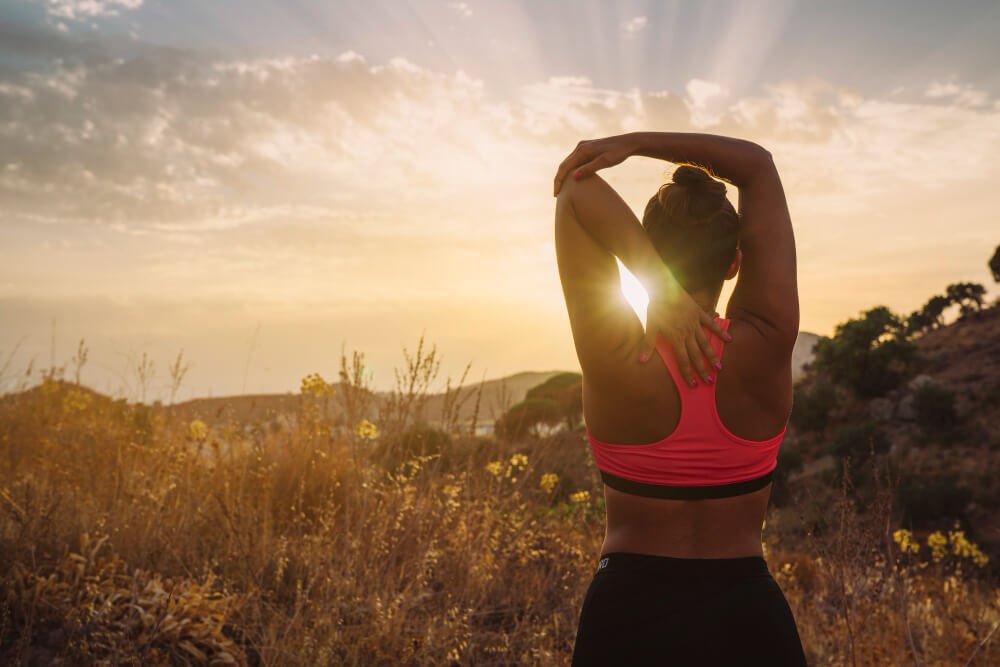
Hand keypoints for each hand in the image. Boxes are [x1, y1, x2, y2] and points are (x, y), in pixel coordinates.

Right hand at [553, 134, 636, 195]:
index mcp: (582, 150)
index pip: (564, 167)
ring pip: (569, 163)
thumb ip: (589, 169)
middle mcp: (580, 147)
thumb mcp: (605, 162)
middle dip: (559, 179)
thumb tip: (574, 177)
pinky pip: (575, 161)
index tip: (555, 194)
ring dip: (563, 175)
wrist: (628, 143)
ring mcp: (583, 147)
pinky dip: (570, 170)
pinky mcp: (587, 149)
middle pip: (564, 165)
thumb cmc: (618, 153)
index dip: (558, 181)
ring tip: (562, 189)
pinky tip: (571, 179)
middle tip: (556, 194)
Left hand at [640, 271, 731, 386]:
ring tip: (719, 368)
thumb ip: (648, 344)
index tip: (694, 384)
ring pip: (706, 343)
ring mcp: (695, 323)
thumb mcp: (650, 326)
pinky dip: (720, 331)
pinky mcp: (700, 313)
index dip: (688, 373)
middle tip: (710, 381)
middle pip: (696, 355)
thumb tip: (641, 360)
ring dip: (712, 356)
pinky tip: (729, 339)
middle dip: (703, 369)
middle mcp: (688, 333)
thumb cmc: (656, 307)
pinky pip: (712, 324)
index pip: (683, 360)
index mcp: (676, 338)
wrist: (664, 286)